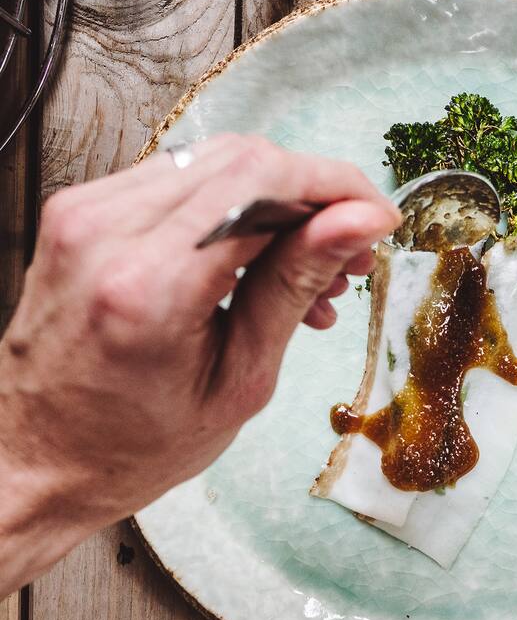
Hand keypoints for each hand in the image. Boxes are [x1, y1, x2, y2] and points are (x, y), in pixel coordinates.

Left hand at [0, 134, 399, 591]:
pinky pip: (176, 181)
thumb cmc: (132, 446)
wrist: (37, 461)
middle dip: (312, 195)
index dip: (335, 189)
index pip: (262, 182)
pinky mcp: (78, 212)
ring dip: (275, 204)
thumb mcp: (238, 380)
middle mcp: (106, 233)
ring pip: (212, 161)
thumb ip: (294, 285)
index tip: (376, 219)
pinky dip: (229, 210)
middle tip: (349, 256)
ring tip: (308, 276)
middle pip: (241, 158)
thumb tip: (357, 222)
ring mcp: (83, 214)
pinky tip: (255, 263)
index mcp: (149, 285)